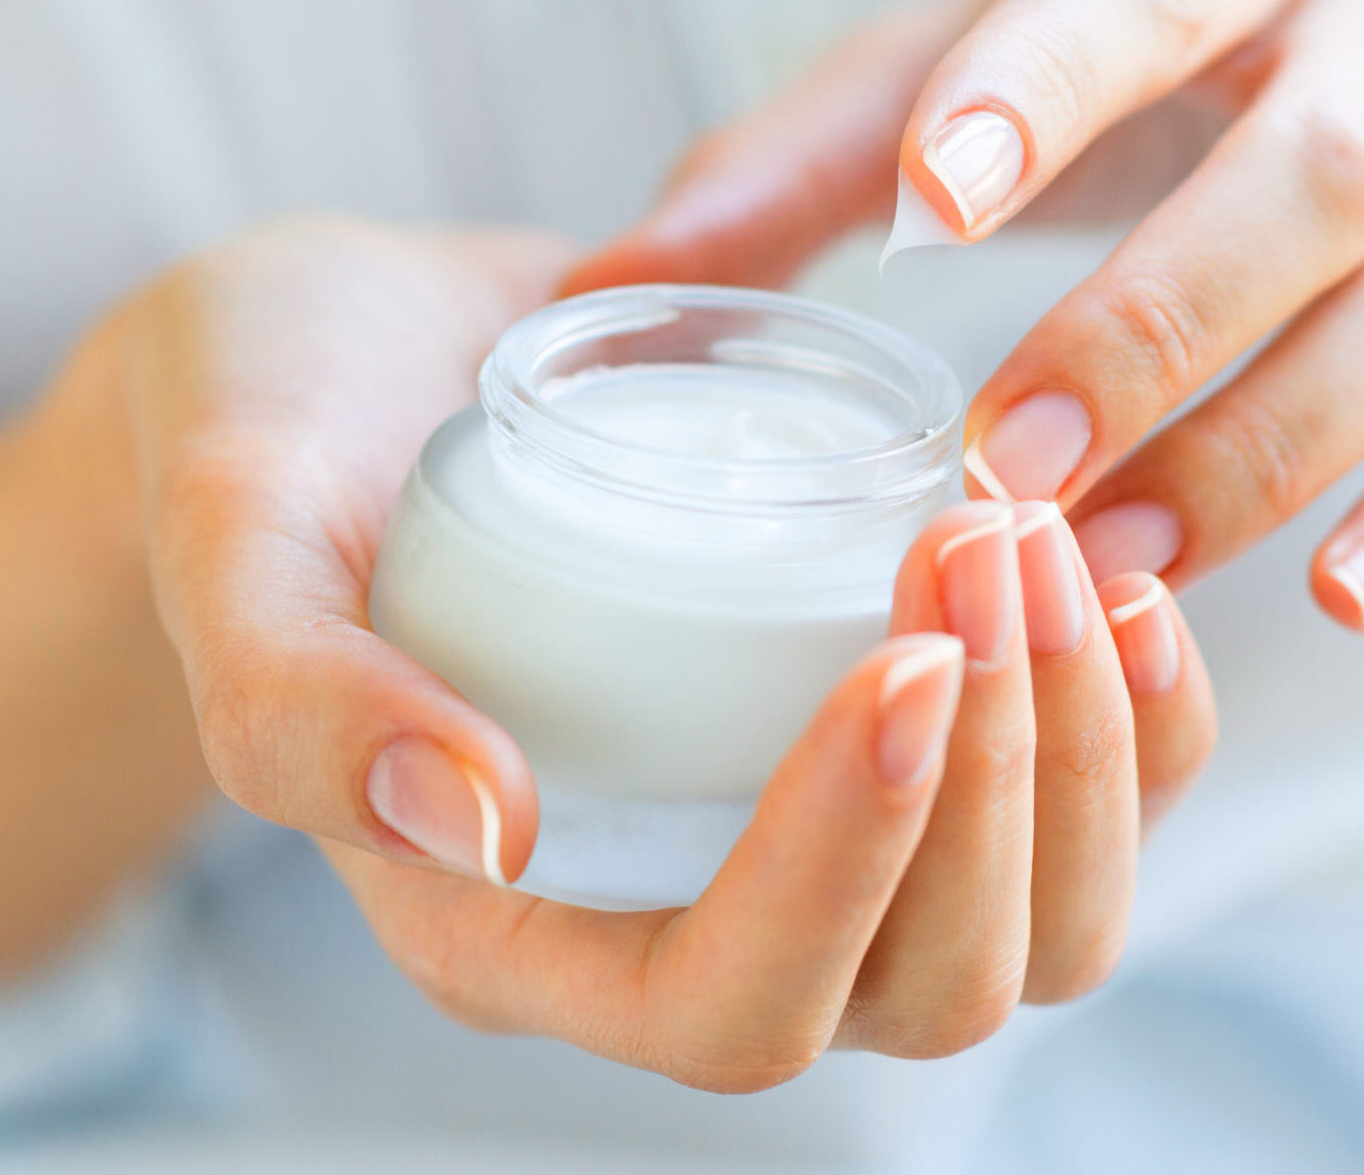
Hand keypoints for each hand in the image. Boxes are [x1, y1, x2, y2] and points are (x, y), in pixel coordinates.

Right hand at [97, 219, 1213, 1088]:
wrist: (342, 358)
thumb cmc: (262, 438)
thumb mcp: (233, 534)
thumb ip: (298, 692)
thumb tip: (469, 826)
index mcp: (510, 932)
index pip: (729, 1005)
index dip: (843, 868)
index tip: (899, 651)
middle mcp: (672, 919)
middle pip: (923, 988)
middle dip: (997, 784)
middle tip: (988, 542)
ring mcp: (793, 837)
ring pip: (1029, 920)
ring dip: (1081, 749)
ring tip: (1050, 538)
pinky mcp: (873, 739)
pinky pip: (1067, 804)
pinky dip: (1130, 717)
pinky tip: (1117, 568)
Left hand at [573, 0, 1363, 631]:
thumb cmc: (1143, 78)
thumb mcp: (981, 60)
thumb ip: (808, 158)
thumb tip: (594, 287)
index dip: (1047, 87)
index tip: (932, 201)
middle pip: (1314, 172)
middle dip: (1158, 320)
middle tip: (1004, 460)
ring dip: (1268, 445)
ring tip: (1111, 561)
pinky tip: (1347, 603)